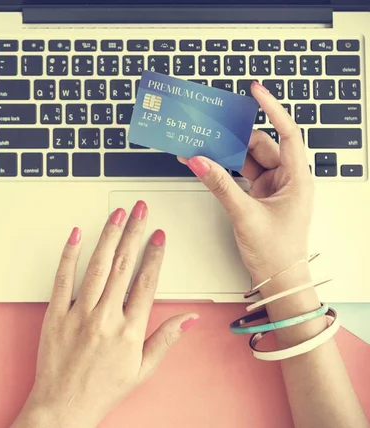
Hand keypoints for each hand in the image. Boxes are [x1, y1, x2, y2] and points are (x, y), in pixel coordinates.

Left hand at [12, 201, 198, 427]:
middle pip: (123, 266)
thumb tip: (189, 319)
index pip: (146, 282)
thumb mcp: (143, 370)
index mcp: (129, 330)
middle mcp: (105, 317)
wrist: (64, 407)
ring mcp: (78, 314)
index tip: (159, 234)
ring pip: (96, 266)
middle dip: (134, 232)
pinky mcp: (55, 314)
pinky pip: (62, 278)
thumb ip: (165, 340)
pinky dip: (69, 255)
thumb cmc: (102, 390)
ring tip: (117, 214)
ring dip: (109, 236)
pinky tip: (77, 235)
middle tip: (141, 210)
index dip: (155, 254)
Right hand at [179, 81, 314, 285]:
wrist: (278, 280)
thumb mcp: (245, 215)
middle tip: (212, 125)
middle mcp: (288, 179)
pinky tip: (208, 164)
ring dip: (227, 154)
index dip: (272, 108)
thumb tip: (199, 160)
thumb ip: (220, 185)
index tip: (255, 91)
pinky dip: (226, 169)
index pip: (288, 133)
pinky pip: (243, 174)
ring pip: (249, 159)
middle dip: (236, 136)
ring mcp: (274, 187)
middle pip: (261, 145)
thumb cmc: (276, 252)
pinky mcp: (261, 196)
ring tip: (203, 145)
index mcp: (297, 179)